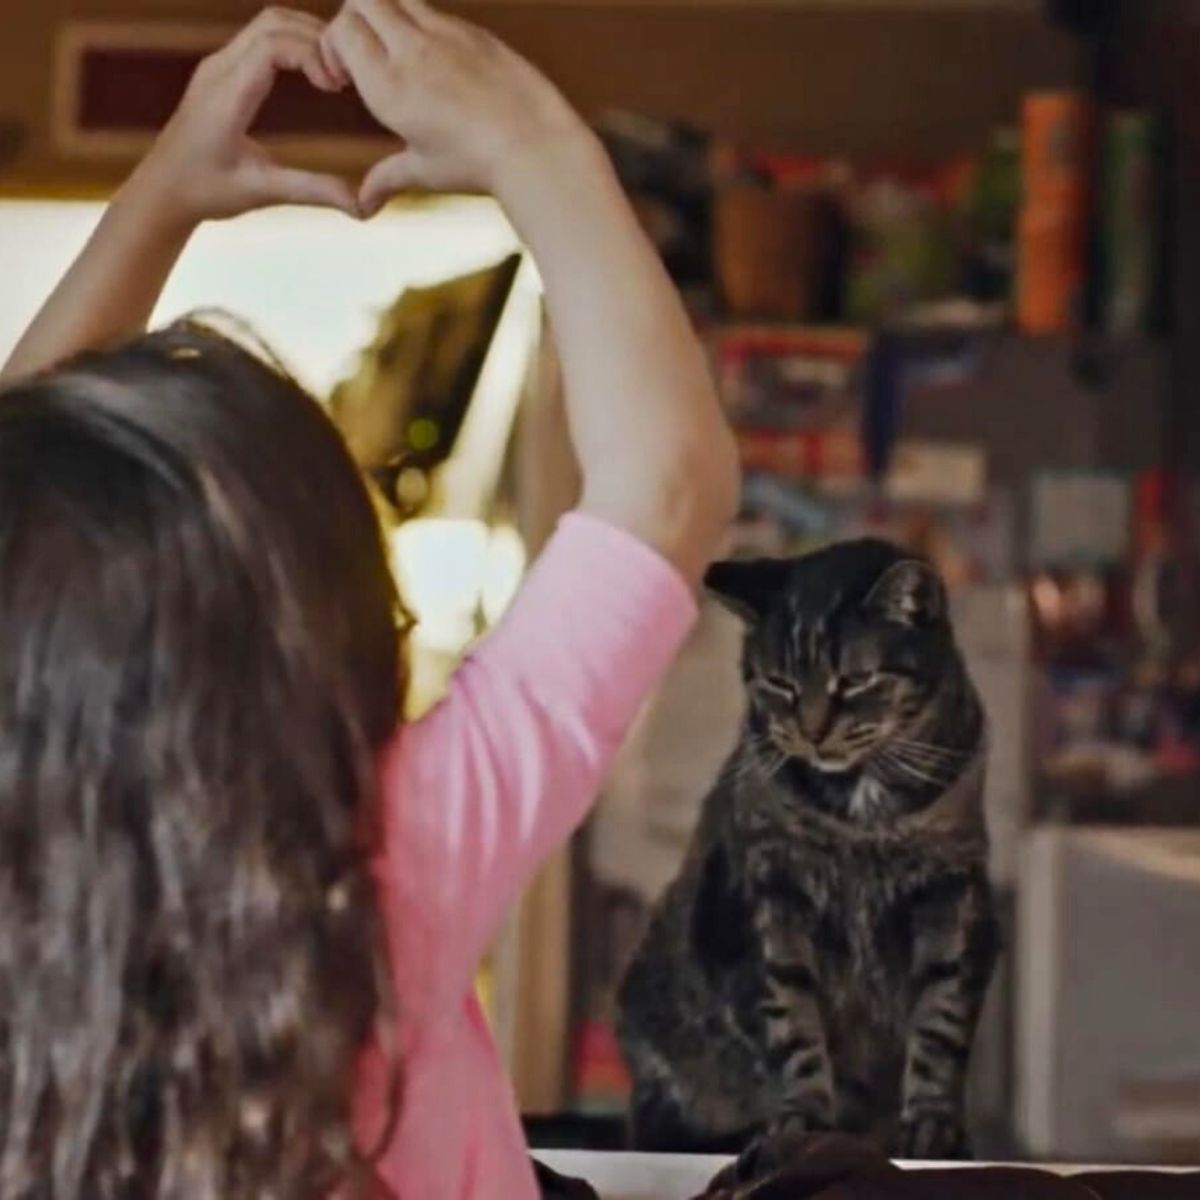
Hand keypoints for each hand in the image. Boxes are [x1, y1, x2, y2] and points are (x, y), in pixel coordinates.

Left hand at [132, 7, 358, 224]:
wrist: (162, 190)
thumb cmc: (206, 193)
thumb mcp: (262, 192)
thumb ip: (312, 191)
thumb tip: (362, 205)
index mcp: (227, 95)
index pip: (274, 44)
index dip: (313, 55)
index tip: (337, 89)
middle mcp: (220, 70)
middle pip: (274, 22)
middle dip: (317, 39)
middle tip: (347, 77)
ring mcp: (218, 66)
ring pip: (268, 24)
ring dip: (307, 38)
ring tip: (337, 76)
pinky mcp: (221, 71)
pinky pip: (261, 38)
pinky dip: (294, 45)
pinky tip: (316, 77)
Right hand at [323, 0, 589, 213]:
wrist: (535, 147)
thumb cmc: (477, 165)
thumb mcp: (425, 171)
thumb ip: (387, 176)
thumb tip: (363, 202)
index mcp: (389, 84)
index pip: (342, 29)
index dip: (335, 46)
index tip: (344, 78)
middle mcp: (412, 50)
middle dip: (356, 19)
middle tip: (366, 55)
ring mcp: (446, 33)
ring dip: (391, 15)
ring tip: (403, 55)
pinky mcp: (475, 32)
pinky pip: (438, 13)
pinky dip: (427, 28)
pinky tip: (443, 67)